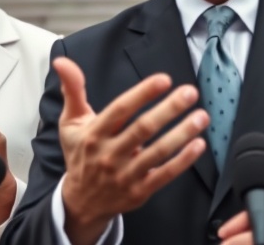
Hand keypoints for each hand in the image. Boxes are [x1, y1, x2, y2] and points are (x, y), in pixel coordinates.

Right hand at [54, 57, 208, 244]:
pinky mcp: (139, 191)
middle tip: (190, 92)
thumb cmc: (80, 155)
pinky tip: (199, 143)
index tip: (164, 79)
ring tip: (202, 116)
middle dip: (169, 109)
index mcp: (93, 134)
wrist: (81, 202)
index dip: (142, 94)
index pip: (120, 110)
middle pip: (143, 129)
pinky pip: (165, 174)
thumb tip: (62, 61)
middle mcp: (109, 154)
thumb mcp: (71, 122)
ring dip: (182, 133)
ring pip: (158, 152)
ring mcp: (125, 175)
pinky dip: (183, 160)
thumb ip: (73, 90)